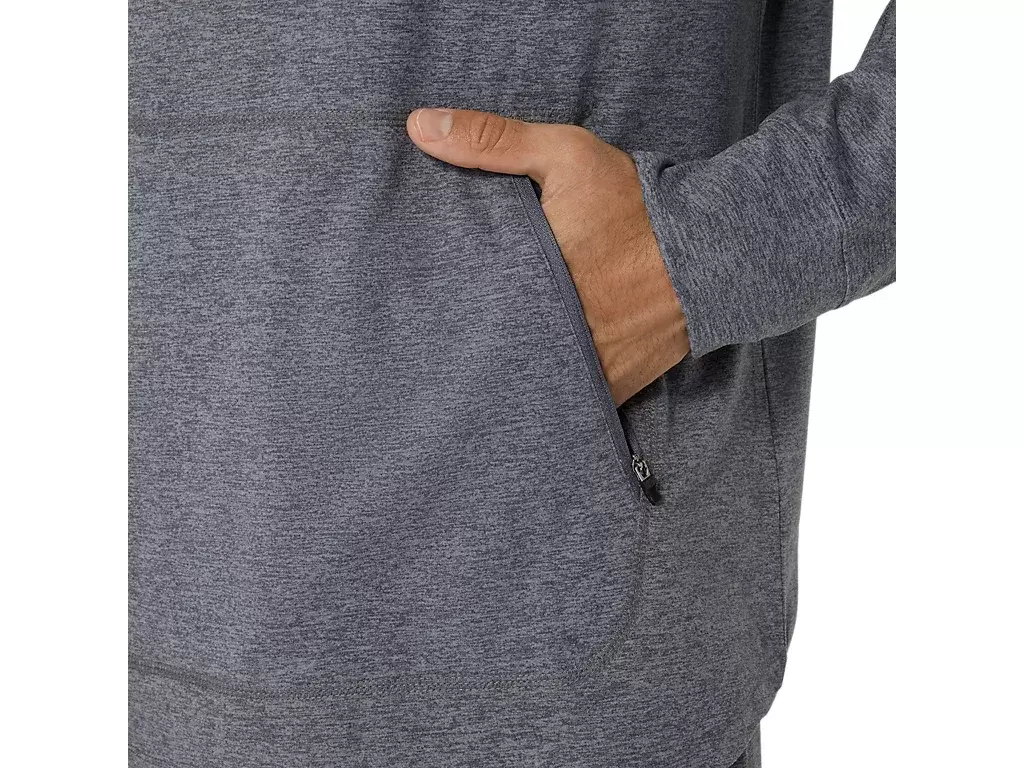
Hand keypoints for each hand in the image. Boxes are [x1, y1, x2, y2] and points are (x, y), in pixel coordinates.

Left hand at [406, 108, 689, 405]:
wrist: (714, 252)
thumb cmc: (636, 203)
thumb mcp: (564, 156)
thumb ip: (491, 141)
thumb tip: (418, 126)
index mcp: (528, 280)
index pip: (461, 306)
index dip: (438, 308)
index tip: (424, 303)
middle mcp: (552, 332)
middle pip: (488, 352)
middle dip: (469, 345)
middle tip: (442, 342)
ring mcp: (583, 370)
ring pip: (525, 384)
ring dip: (507, 375)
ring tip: (481, 368)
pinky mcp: (611, 389)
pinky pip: (567, 402)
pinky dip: (548, 395)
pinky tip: (530, 385)